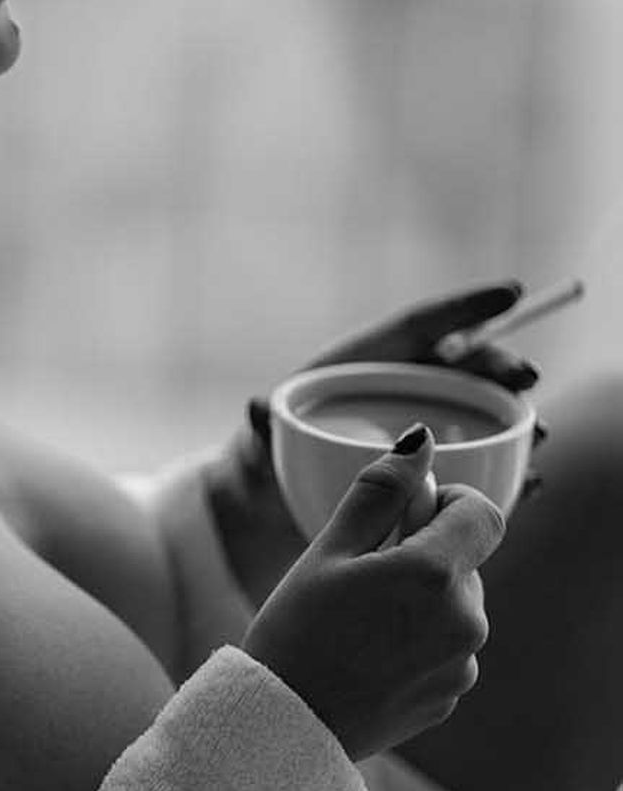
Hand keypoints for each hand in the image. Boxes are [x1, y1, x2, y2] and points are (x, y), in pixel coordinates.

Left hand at [209, 281, 546, 611]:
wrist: (278, 499)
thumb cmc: (271, 450)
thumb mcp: (263, 435)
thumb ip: (263, 421)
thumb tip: (255, 408)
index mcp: (371, 359)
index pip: (424, 324)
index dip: (467, 306)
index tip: (511, 292)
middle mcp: (407, 384)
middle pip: (464, 365)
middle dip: (500, 365)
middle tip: (526, 377)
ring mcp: (426, 424)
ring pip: (482, 410)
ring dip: (514, 418)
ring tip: (535, 432)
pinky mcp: (437, 467)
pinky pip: (482, 459)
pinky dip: (506, 466)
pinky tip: (528, 480)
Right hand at [242, 429, 503, 762]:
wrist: (285, 725)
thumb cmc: (296, 631)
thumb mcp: (329, 550)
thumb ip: (381, 491)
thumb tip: (420, 441)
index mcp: (434, 575)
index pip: (483, 513)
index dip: (449, 502)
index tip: (408, 515)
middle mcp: (463, 621)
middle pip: (465, 560)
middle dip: (423, 553)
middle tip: (360, 574)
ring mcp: (461, 664)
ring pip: (455, 605)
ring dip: (422, 598)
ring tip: (359, 621)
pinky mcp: (451, 696)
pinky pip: (447, 647)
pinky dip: (418, 639)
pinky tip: (367, 654)